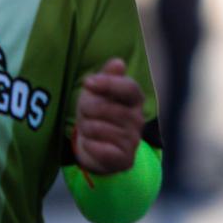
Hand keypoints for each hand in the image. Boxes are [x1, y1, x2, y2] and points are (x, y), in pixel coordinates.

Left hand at [72, 59, 143, 175]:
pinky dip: (89, 145)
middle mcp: (138, 120)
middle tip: (84, 112)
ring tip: (87, 128)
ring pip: (99, 128)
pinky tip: (90, 143)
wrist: (95, 147)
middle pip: (108, 108)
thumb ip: (107, 76)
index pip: (129, 88)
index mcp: (134, 100)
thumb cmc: (96, 114)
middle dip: (87, 108)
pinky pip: (101, 149)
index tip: (87, 82)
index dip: (108, 83)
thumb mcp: (97, 92)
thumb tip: (118, 62)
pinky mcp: (125, 159)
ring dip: (86, 127)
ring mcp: (133, 141)